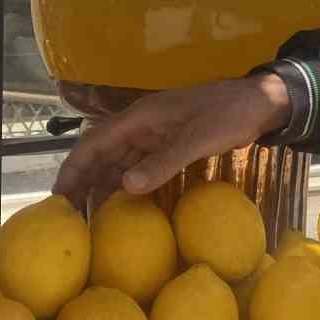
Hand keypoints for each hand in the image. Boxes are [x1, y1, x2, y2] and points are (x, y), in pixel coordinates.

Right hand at [51, 74, 291, 210]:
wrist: (262, 103)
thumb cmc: (230, 114)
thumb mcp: (198, 139)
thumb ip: (163, 162)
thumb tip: (126, 188)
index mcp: (140, 117)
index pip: (94, 142)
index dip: (73, 168)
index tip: (58, 196)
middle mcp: (141, 126)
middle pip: (101, 154)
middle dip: (82, 181)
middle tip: (68, 216)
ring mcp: (156, 136)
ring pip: (119, 162)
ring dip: (102, 185)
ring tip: (88, 217)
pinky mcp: (171, 145)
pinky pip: (140, 166)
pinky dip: (128, 185)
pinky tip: (123, 206)